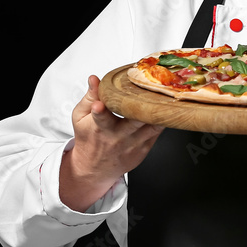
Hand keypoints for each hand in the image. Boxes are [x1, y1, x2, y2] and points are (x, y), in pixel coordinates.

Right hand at [59, 75, 164, 211]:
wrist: (94, 167)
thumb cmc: (88, 138)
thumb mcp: (81, 117)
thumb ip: (90, 96)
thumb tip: (94, 78)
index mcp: (99, 127)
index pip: (100, 118)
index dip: (100, 110)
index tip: (98, 105)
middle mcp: (117, 136)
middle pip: (133, 120)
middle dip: (141, 107)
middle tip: (150, 90)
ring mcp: (133, 144)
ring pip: (151, 126)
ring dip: (159, 111)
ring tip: (165, 96)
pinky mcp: (145, 148)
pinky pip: (158, 132)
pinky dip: (163, 119)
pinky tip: (166, 108)